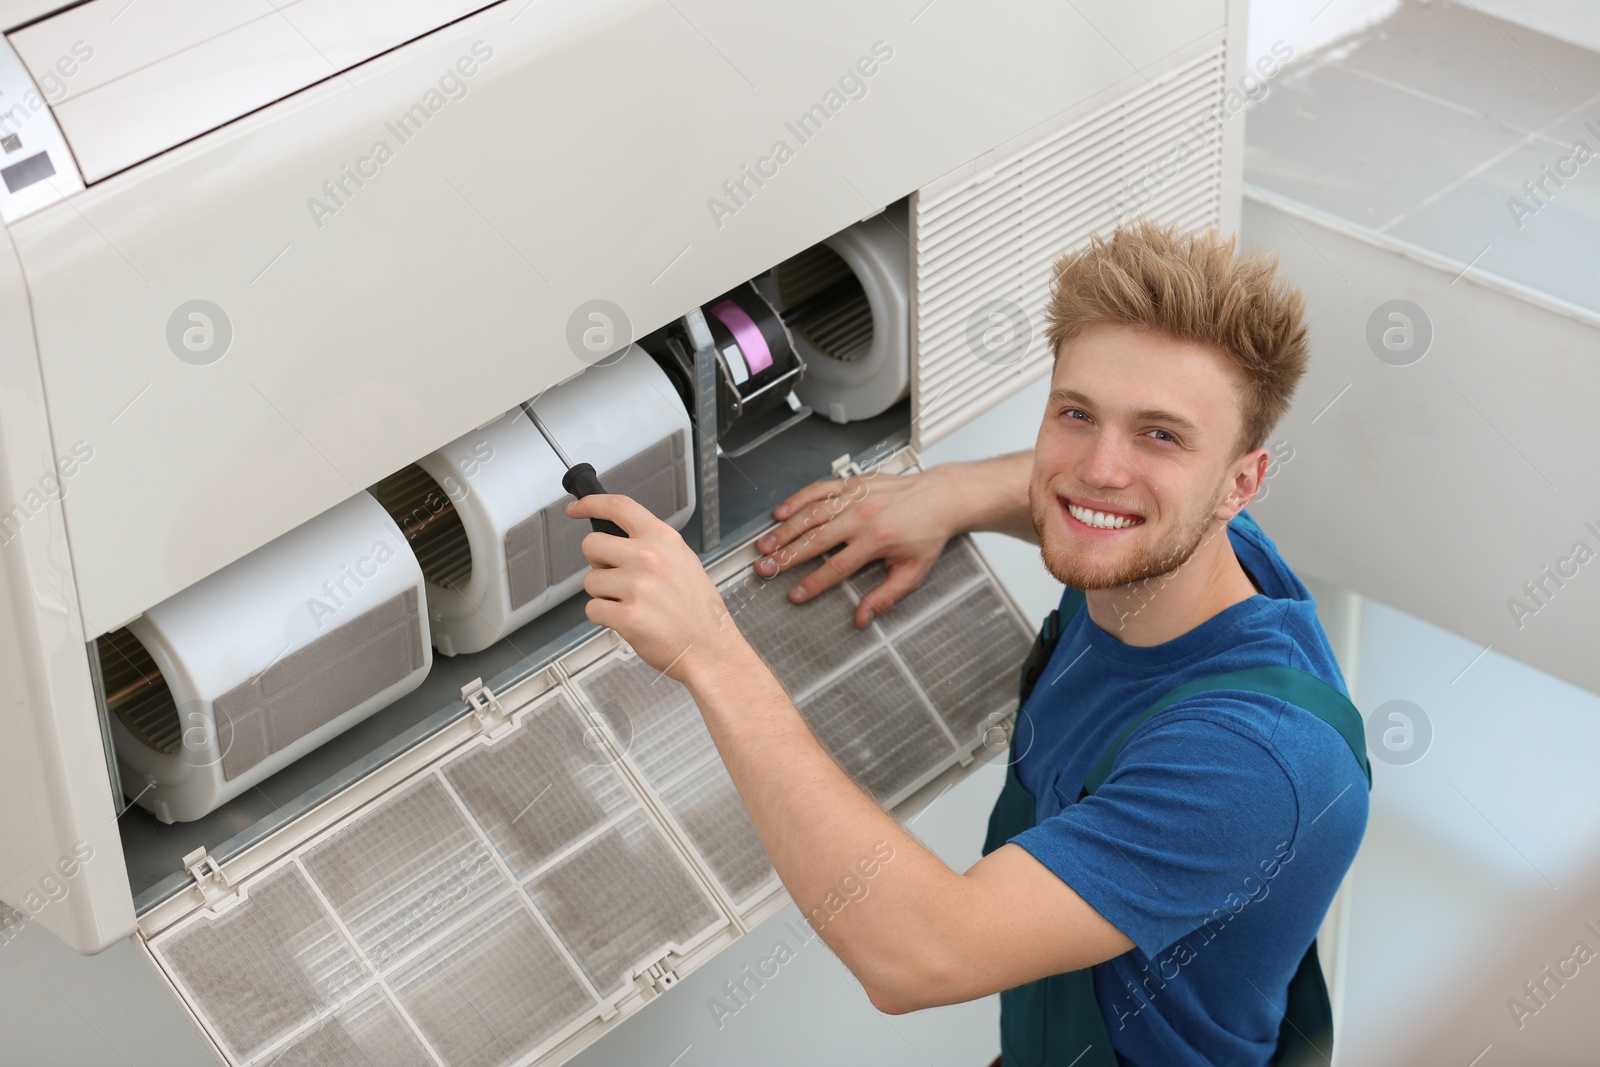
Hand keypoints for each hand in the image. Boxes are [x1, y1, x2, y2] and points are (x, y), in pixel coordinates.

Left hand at [567, 494, 746, 680]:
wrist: (710, 649)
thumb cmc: (698, 611)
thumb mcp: (683, 561)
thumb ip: (651, 545)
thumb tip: (617, 539)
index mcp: (662, 539)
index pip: (618, 506)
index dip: (590, 504)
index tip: (576, 509)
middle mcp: (648, 557)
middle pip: (592, 545)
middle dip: (597, 564)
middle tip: (618, 579)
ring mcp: (637, 587)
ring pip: (589, 581)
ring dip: (603, 595)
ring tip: (632, 605)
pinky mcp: (627, 616)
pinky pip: (592, 610)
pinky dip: (604, 618)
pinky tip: (628, 621)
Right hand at [752, 466, 963, 628]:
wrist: (941, 497)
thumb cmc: (928, 532)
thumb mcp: (913, 572)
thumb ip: (886, 596)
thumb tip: (864, 617)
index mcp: (876, 540)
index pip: (836, 568)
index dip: (813, 584)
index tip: (795, 594)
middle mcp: (862, 517)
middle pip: (815, 540)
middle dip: (786, 557)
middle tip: (765, 568)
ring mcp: (855, 497)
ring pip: (811, 514)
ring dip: (784, 530)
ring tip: (764, 545)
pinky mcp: (853, 483)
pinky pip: (819, 489)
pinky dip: (798, 499)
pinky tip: (781, 511)